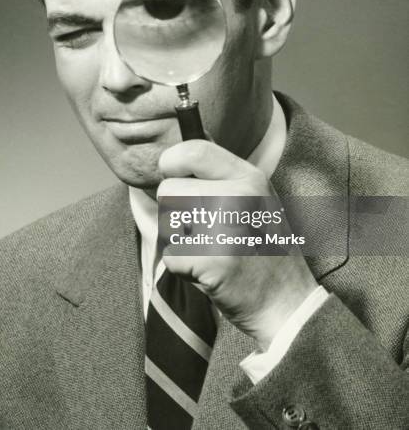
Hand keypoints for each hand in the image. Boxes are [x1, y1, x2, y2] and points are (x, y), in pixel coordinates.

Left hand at [157, 139, 317, 349]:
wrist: (287, 303)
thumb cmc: (264, 251)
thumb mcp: (256, 200)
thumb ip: (221, 178)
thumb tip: (175, 158)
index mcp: (250, 178)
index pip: (195, 150)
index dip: (172, 161)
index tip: (171, 174)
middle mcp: (238, 196)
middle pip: (169, 190)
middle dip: (174, 212)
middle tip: (202, 232)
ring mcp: (225, 227)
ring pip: (166, 222)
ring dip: (177, 240)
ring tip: (209, 250)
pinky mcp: (211, 258)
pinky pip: (170, 254)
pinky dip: (182, 268)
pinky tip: (209, 271)